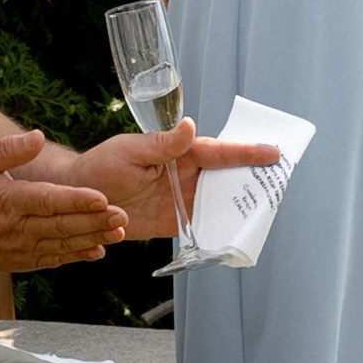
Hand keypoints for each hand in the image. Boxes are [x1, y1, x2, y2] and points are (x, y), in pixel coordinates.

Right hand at [0, 133, 125, 272]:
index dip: (75, 200)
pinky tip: (99, 249)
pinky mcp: (24, 261)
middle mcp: (16, 229)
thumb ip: (9, 149)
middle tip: (122, 215)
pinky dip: (77, 255)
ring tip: (119, 231)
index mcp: (6, 201)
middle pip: (61, 225)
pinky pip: (55, 259)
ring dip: (93, 238)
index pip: (46, 200)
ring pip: (62, 244)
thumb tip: (38, 136)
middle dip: (94, 221)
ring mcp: (20, 249)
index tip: (101, 197)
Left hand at [76, 119, 282, 238]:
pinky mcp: (175, 223)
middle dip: (253, 177)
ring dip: (241, 205)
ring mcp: (182, 200)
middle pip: (226, 176)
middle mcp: (185, 175)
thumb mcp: (129, 151)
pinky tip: (238, 236)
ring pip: (219, 201)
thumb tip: (189, 127)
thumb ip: (161, 144)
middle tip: (282, 181)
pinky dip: (220, 230)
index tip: (272, 152)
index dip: (245, 152)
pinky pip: (203, 226)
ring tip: (268, 210)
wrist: (80, 202)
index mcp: (177, 152)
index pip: (217, 151)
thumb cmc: (101, 167)